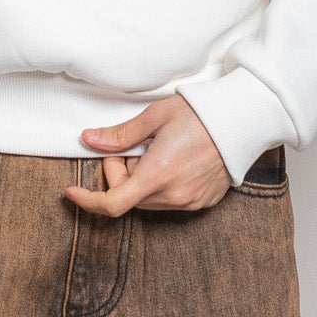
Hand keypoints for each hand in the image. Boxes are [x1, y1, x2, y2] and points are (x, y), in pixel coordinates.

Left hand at [63, 95, 231, 216]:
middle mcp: (174, 195)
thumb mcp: (155, 117)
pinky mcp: (203, 202)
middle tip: (133, 147)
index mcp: (158, 174)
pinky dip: (163, 185)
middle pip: (129, 198)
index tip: (72, 192)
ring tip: (159, 151)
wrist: (243, 120)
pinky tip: (176, 161)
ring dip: (142, 181)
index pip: (112, 203)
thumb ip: (120, 135)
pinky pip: (170, 200)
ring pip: (148, 200)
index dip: (87, 201)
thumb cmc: (201, 113)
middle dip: (122, 175)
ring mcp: (190, 202)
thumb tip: (89, 140)